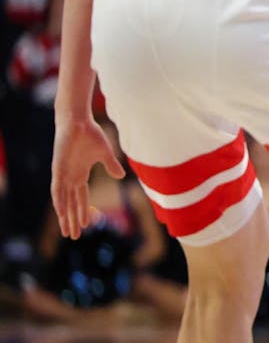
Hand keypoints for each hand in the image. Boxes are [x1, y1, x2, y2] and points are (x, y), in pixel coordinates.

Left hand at [51, 117, 125, 238]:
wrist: (78, 122)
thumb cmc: (91, 135)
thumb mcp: (105, 153)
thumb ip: (111, 165)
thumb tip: (121, 176)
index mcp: (81, 174)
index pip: (81, 198)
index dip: (83, 211)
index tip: (85, 225)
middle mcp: (71, 177)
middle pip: (71, 204)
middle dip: (72, 220)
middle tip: (73, 236)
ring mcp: (64, 174)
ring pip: (63, 201)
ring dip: (65, 217)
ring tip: (67, 232)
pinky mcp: (58, 169)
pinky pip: (57, 189)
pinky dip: (59, 201)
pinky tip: (61, 212)